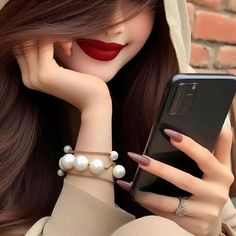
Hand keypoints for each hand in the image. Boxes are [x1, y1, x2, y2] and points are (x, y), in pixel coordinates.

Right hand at [14, 40, 110, 110]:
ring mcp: (36, 76)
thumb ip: (49, 57)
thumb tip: (42, 33)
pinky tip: (69, 45)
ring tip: (68, 44)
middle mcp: (28, 78)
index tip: (59, 41)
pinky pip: (44, 43)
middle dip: (43, 33)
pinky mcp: (46, 72)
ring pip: (32, 39)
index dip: (37, 37)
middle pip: (23, 41)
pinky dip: (57, 37)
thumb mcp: (62, 69)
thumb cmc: (83, 84)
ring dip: (51, 33)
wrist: (94, 102)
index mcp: (30, 78)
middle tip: (65, 41)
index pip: (22, 47)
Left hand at [118, 122, 233, 235]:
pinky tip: (135, 195)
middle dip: (160, 169)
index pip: (205, 157)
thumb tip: (222, 124)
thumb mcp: (221, 165)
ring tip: (130, 183)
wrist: (214, 217)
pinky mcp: (194, 226)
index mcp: (222, 175)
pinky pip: (166, 215)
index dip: (188, 145)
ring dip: (148, 194)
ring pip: (171, 204)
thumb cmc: (213, 184)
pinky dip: (148, 205)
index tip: (169, 132)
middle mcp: (216, 195)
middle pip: (184, 180)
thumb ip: (222, 145)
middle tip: (140, 158)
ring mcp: (204, 213)